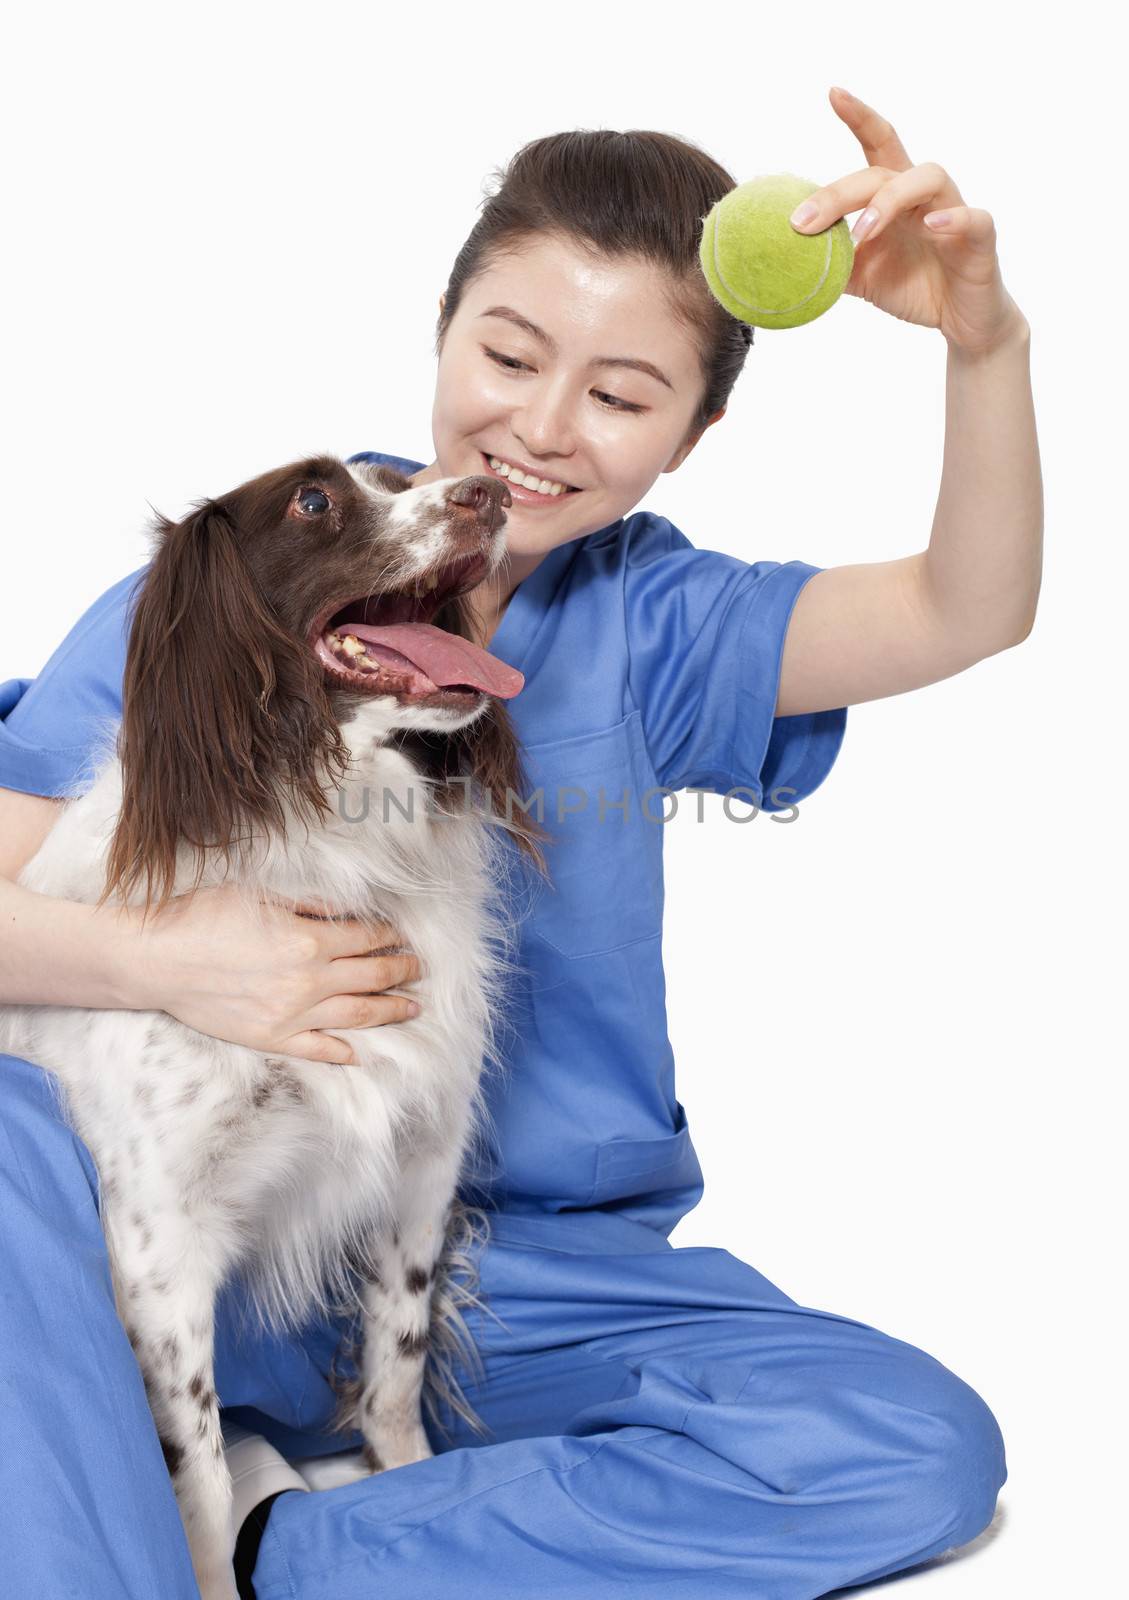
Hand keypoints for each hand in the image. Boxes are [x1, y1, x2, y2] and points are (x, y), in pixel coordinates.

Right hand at [127, 884, 423, 1065]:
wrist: (155, 959)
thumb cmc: (202, 917)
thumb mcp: (260, 894)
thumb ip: (309, 903)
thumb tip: (347, 909)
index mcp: (309, 940)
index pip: (366, 939)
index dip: (390, 937)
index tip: (404, 936)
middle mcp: (308, 981)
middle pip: (371, 977)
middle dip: (401, 972)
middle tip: (419, 970)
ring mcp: (291, 1015)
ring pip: (356, 1016)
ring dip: (390, 1011)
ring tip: (412, 1008)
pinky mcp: (270, 1038)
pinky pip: (316, 1049)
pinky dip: (341, 1052)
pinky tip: (359, 1053)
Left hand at [790, 86, 1026, 355]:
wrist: (959, 321)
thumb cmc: (911, 287)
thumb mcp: (860, 278)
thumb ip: (827, 264)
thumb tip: (780, 260)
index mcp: (894, 197)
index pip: (877, 145)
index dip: (859, 117)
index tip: (833, 93)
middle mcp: (923, 195)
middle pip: (882, 171)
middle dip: (839, 193)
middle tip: (802, 222)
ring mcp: (954, 210)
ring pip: (927, 177)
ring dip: (887, 202)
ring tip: (860, 233)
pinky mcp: (981, 238)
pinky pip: (974, 217)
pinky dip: (953, 218)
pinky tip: (932, 226)